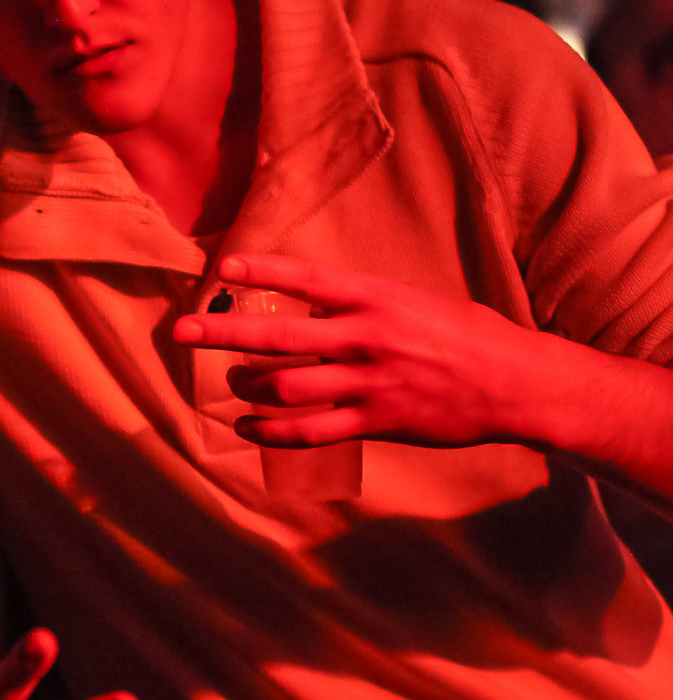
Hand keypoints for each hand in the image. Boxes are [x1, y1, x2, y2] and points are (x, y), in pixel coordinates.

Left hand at [171, 253, 567, 450]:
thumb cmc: (464, 334)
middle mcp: (367, 338)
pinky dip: (270, 431)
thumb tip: (309, 306)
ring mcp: (369, 383)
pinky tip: (246, 426)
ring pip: (287, 388)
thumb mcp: (412, 301)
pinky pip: (309, 432)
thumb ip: (359, 304)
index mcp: (376, 299)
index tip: (223, 268)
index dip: (262, 272)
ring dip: (248, 385)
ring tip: (232, 380)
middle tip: (182, 331)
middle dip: (224, 333)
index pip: (307, 280)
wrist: (516, 383)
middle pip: (279, 337)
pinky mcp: (375, 422)